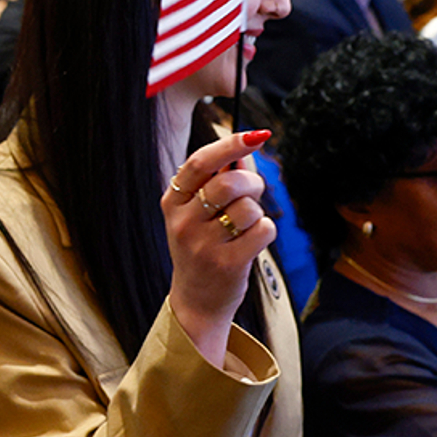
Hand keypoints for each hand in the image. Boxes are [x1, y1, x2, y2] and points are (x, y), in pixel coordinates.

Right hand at [162, 130, 277, 365]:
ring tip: (245, 226)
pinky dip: (265, 231)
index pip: (200, 163)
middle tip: (253, 193)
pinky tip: (250, 243)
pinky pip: (262, 229)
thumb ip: (218, 179)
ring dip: (257, 212)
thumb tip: (247, 150)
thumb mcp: (197, 213)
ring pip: (249, 207)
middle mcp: (182, 222)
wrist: (196, 301)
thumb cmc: (202, 246)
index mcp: (172, 202)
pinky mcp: (227, 264)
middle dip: (252, 183)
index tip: (256, 135)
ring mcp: (203, 245)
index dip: (230, 144)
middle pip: (230, 183)